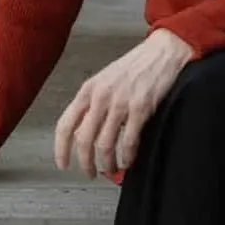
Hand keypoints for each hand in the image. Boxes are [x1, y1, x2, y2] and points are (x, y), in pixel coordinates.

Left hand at [54, 29, 193, 178]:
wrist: (163, 51)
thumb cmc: (136, 65)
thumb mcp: (106, 79)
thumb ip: (93, 103)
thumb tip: (84, 133)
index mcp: (89, 89)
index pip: (65, 124)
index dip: (61, 149)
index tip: (63, 163)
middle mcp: (101, 96)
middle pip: (84, 139)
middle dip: (85, 163)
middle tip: (90, 173)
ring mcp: (120, 102)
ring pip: (105, 145)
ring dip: (107, 164)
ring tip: (112, 169)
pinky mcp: (140, 108)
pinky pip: (128, 141)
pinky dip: (127, 157)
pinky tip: (129, 160)